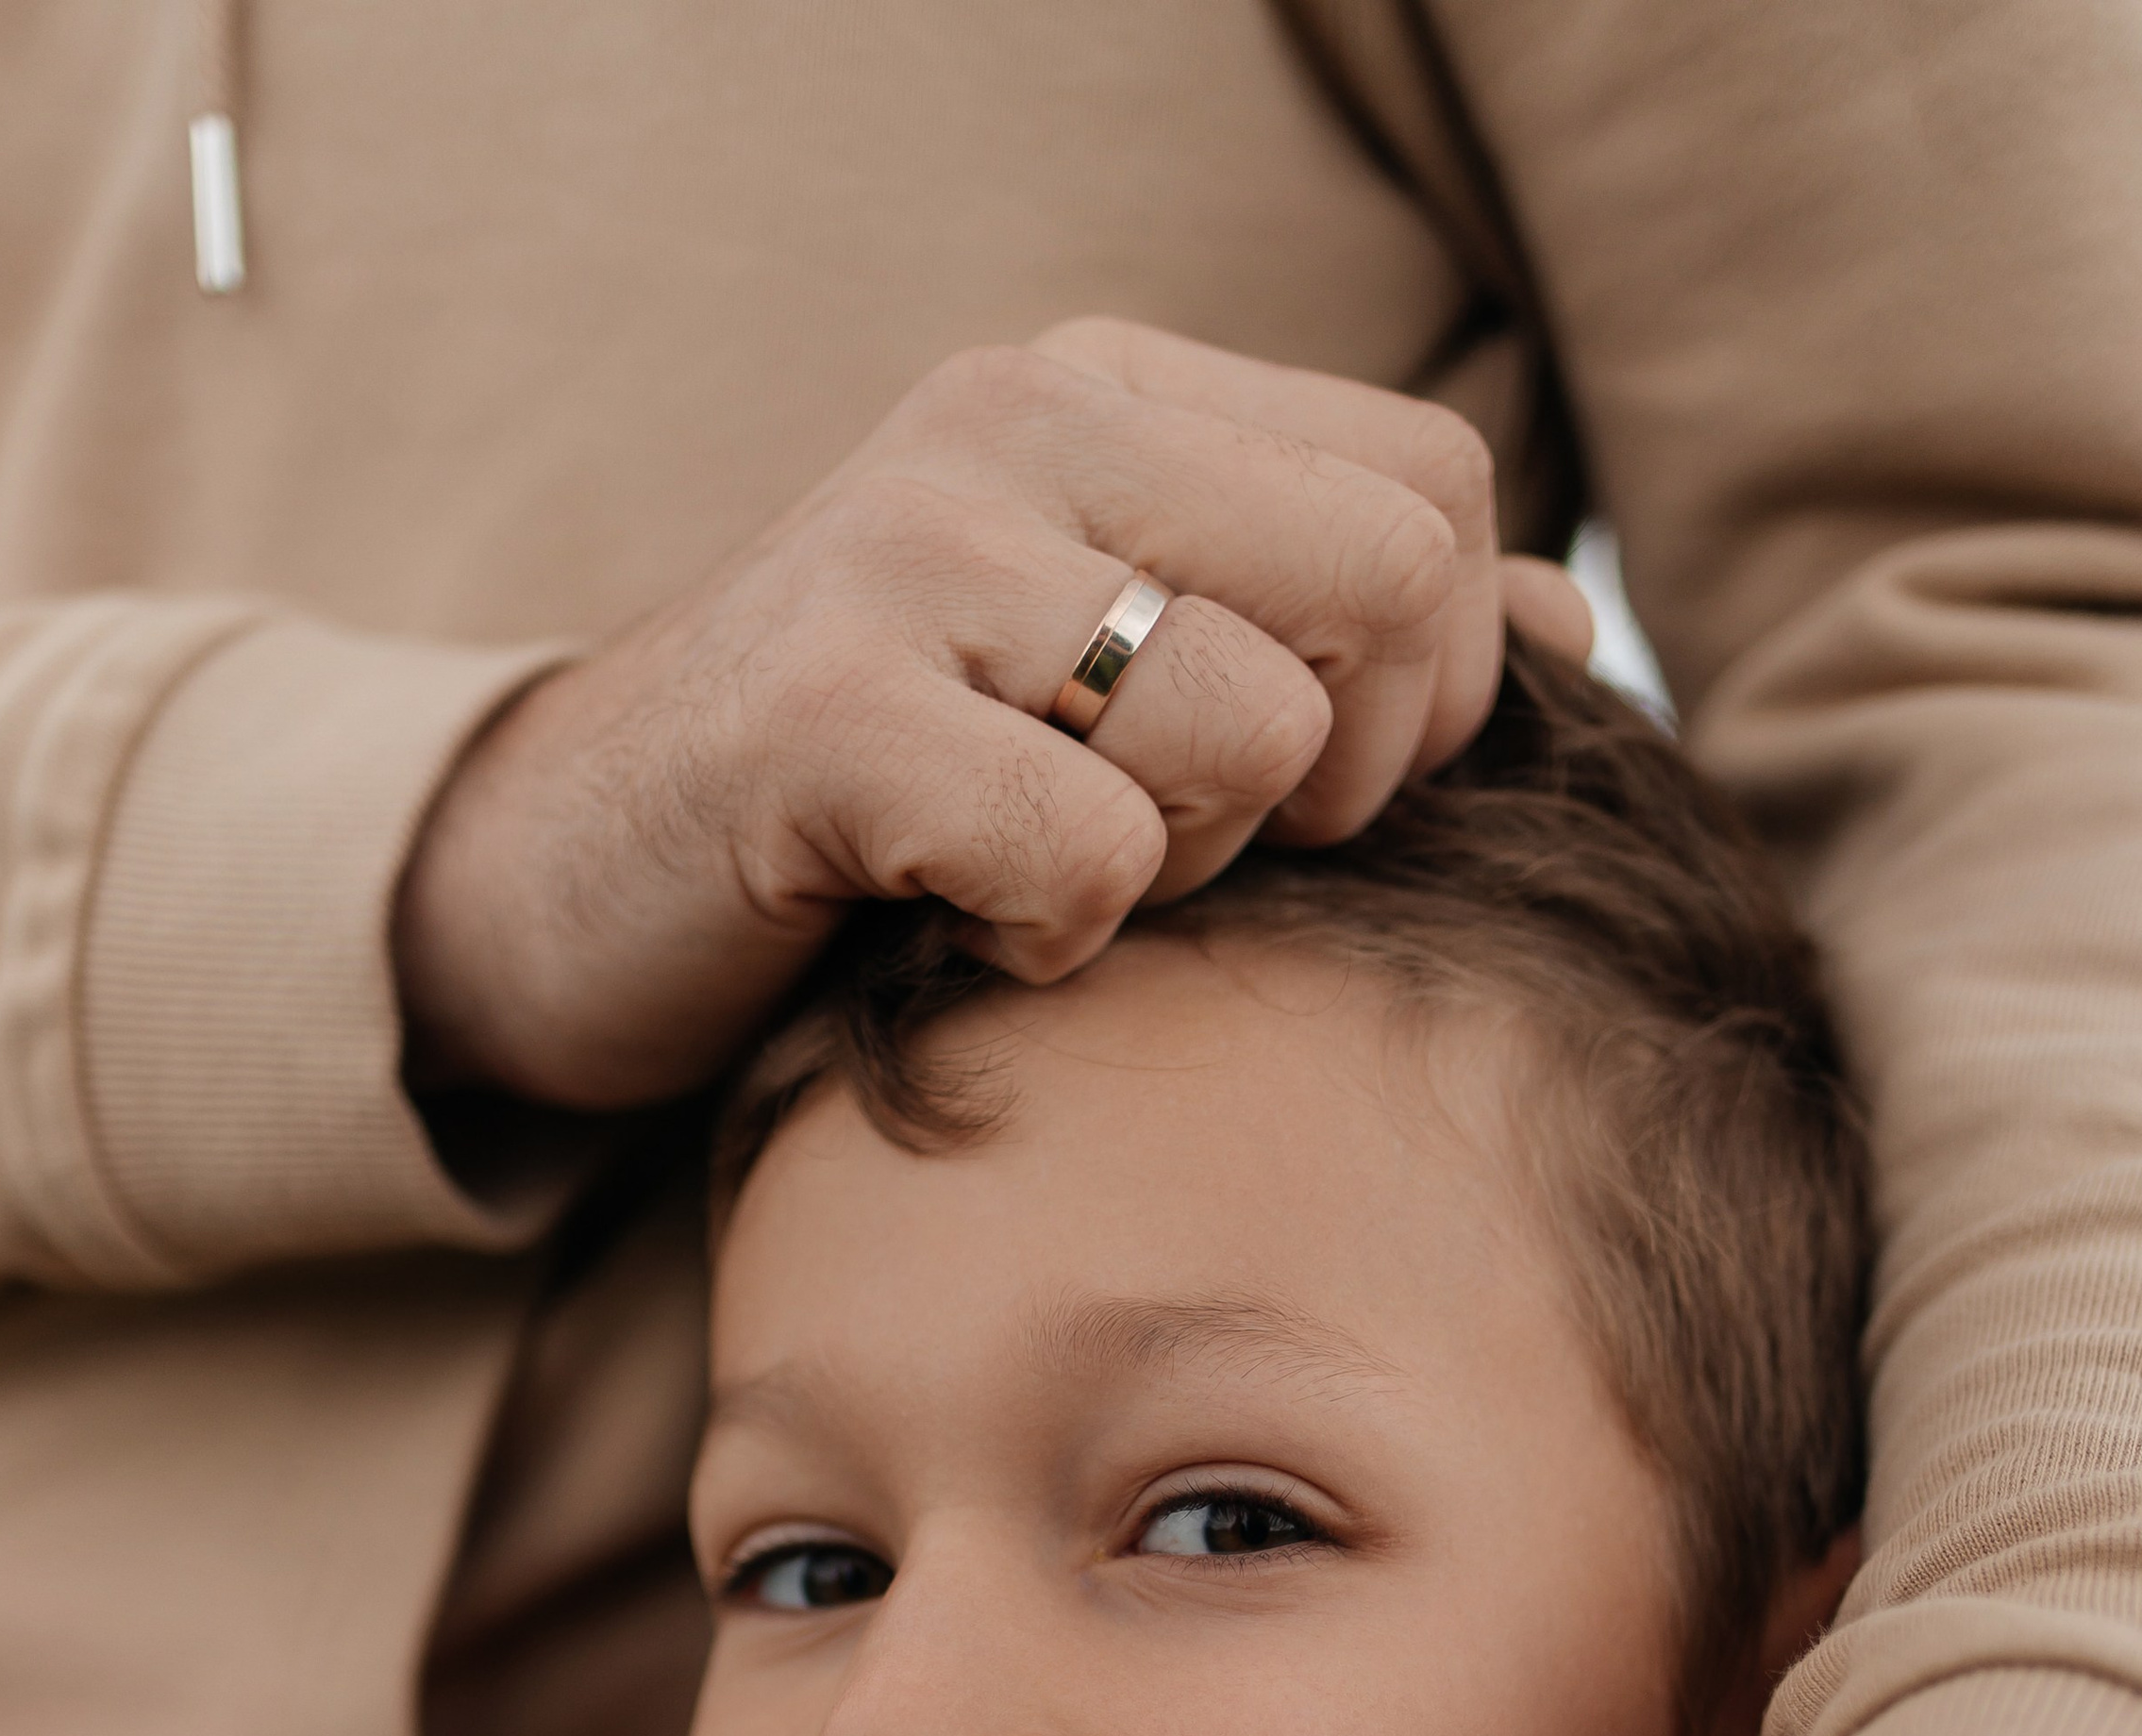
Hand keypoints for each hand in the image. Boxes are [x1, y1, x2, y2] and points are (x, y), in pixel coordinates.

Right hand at [392, 318, 1588, 1105]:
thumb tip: (1572, 625)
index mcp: (1107, 391)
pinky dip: (1059, 938)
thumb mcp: (1105, 660)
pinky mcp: (828, 716)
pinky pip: (1091, 853)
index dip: (1437, 675)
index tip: (1316, 784)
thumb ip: (1320, 618)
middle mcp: (1019, 422)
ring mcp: (915, 556)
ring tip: (1050, 866)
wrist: (568, 870)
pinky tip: (964, 926)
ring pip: (1258, 731)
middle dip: (1351, 769)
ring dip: (1186, 865)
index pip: (1436, 482)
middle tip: (1203, 837)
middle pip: (1396, 578)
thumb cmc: (871, 792)